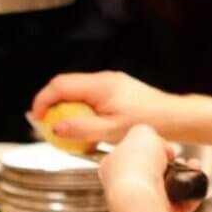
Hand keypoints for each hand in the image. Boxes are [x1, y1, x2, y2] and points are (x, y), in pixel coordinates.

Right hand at [31, 71, 186, 145]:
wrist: (176, 118)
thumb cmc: (150, 122)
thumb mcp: (111, 131)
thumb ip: (81, 129)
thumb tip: (55, 128)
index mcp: (100, 85)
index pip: (60, 86)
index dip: (43, 101)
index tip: (36, 119)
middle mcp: (104, 79)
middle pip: (66, 87)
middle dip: (53, 107)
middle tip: (49, 127)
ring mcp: (111, 84)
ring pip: (78, 93)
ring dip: (68, 110)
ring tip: (69, 132)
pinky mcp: (117, 91)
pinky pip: (91, 98)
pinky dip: (83, 111)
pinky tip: (88, 128)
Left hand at [98, 124, 202, 211]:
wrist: (141, 199)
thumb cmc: (135, 168)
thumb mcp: (140, 132)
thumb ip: (147, 132)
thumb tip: (156, 142)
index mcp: (113, 166)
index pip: (131, 153)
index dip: (150, 146)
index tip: (162, 144)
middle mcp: (125, 186)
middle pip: (153, 170)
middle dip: (171, 161)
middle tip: (177, 157)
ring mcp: (143, 203)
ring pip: (168, 186)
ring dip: (183, 173)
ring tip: (190, 166)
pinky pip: (181, 202)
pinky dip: (190, 191)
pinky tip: (194, 180)